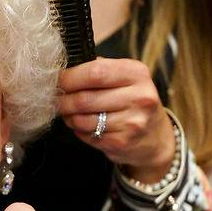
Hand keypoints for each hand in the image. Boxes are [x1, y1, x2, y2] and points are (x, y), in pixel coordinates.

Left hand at [57, 59, 174, 181]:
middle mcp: (139, 97)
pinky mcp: (122, 143)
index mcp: (137, 73)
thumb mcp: (125, 77)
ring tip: (68, 113)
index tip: (57, 80)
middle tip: (56, 99)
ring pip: (83, 120)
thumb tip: (65, 67)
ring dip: (69, 117)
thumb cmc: (133, 100)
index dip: (70, 77)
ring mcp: (132, 122)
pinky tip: (83, 126)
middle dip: (64, 100)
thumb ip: (100, 69)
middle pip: (85, 98)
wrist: (155, 137)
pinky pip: (88, 135)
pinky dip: (79, 130)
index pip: (95, 72)